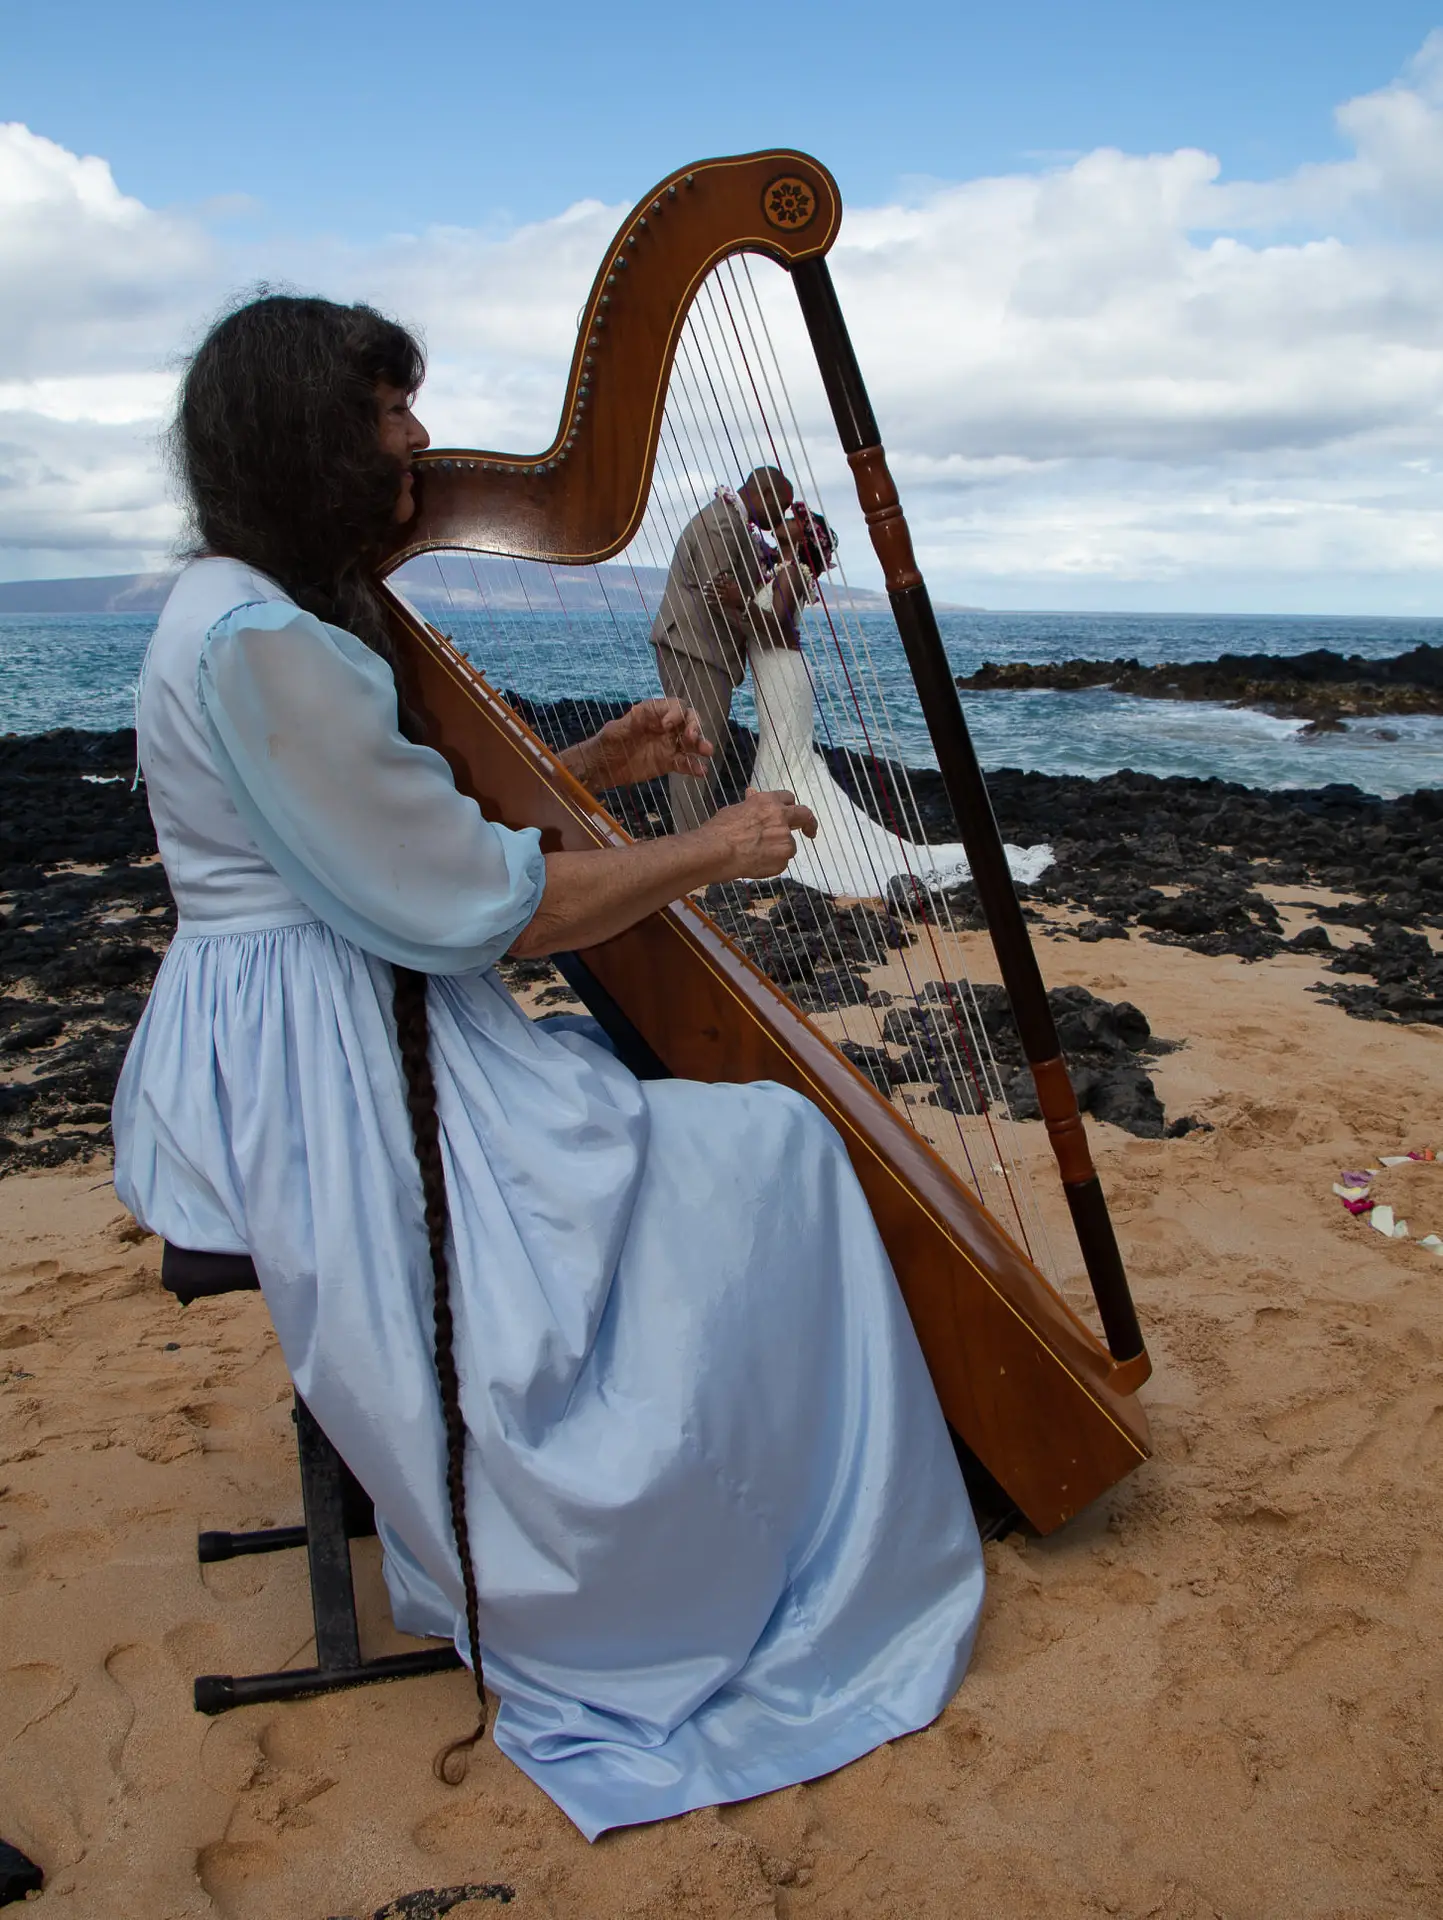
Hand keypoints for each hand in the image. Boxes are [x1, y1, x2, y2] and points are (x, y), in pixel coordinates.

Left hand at [584, 698, 714, 788]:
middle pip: (688, 721)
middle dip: (694, 726)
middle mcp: (665, 726)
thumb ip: (632, 722)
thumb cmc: (607, 743)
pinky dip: (694, 766)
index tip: (668, 725)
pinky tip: (701, 772)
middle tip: (692, 738)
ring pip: (690, 742)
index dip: (675, 713)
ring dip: (700, 745)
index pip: (673, 706)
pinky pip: (685, 762)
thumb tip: (645, 710)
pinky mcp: (668, 762)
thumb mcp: (617, 730)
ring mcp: (669, 744)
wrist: (602, 767)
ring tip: (707, 751)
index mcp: (653, 713)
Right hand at [695, 787, 817, 880]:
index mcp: (768, 802)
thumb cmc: (718, 831)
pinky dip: (772, 864)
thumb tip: (752, 794)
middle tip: (809, 832)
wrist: (714, 853)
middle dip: (809, 823)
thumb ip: (750, 805)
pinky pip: (781, 863)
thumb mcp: (734, 810)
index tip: (792, 814)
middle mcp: (781, 818)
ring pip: (790, 845)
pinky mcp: (782, 860)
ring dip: (779, 850)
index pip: (788, 798)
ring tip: (756, 855)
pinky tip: (754, 864)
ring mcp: (784, 840)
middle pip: (804, 816)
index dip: (789, 807)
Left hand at [701, 570, 745, 614]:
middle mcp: (726, 590)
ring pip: (716, 595)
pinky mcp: (725, 603)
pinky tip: (708, 601)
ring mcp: (726, 597)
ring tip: (704, 593)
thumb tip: (724, 574)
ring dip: (709, 594)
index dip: (713, 582)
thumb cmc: (739, 591)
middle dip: (709, 587)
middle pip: (716, 588)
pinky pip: (718, 602)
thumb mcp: (734, 584)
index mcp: (729, 585)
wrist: (743, 600)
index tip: (708, 581)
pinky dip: (713, 602)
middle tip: (704, 586)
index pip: (719, 582)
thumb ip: (728, 579)